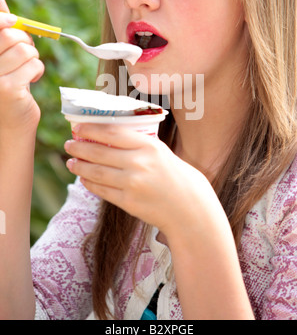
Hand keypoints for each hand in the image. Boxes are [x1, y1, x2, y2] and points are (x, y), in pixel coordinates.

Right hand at [0, 0, 44, 130]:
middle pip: (8, 35)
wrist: (8, 126)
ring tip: (28, 70)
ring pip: (24, 50)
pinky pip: (33, 65)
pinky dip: (37, 70)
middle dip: (24, 40)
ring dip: (33, 58)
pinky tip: (30, 81)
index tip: (13, 21)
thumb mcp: (1, 57)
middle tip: (27, 53)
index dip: (3, 19)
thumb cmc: (6, 86)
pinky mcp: (7, 89)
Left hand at [64, 123, 211, 236]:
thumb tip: (104, 136)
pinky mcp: (129, 202)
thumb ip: (135, 143)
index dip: (91, 129)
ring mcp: (133, 184)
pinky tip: (84, 179)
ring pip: (96, 172)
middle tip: (68, 145)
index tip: (77, 127)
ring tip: (71, 162)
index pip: (112, 133)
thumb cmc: (173, 175)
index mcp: (149, 146)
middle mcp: (140, 163)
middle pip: (100, 152)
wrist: (188, 207)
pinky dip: (89, 184)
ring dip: (80, 166)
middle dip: (79, 148)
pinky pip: (102, 191)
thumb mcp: (159, 151)